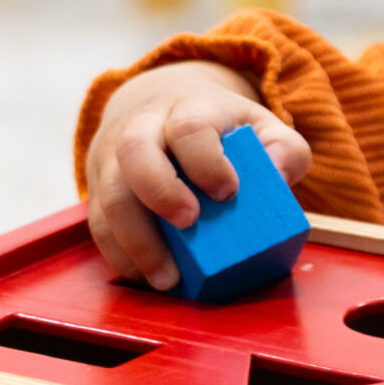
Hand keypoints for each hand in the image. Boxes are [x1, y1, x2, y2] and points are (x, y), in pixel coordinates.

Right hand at [84, 61, 310, 289]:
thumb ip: (284, 149)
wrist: (156, 106)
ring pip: (109, 196)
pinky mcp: (99, 190)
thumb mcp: (258, 126)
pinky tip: (146, 277)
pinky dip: (121, 256)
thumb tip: (281, 177)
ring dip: (136, 241)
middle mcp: (142, 130)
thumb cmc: (216, 128)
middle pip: (135, 153)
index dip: (206, 159)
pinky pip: (99, 226)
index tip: (228, 191)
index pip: (189, 127)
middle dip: (160, 191)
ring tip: (168, 278)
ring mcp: (114, 160)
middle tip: (189, 223)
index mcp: (187, 109)